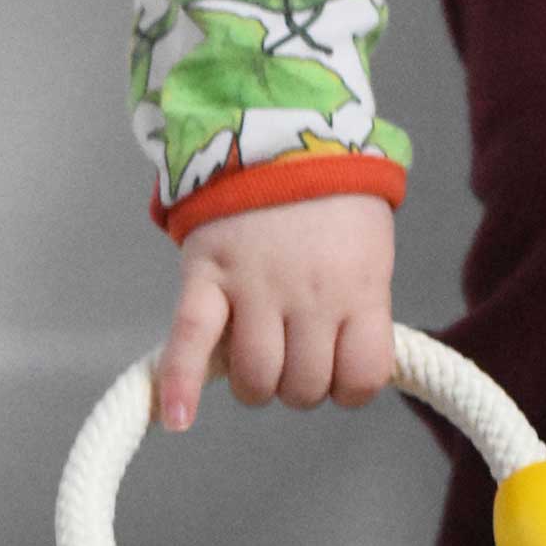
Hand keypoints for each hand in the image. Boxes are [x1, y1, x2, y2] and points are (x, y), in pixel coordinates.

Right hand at [156, 194, 395, 428]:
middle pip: (304, 387)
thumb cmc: (332, 200)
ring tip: (258, 359)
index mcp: (359, 289)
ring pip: (257, 380)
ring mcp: (255, 286)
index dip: (350, 388)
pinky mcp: (206, 274)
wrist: (278, 127)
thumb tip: (346, 372)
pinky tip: (176, 418)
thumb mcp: (369, 254)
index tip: (341, 371)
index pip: (362, 379)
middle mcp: (310, 294)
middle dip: (300, 385)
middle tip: (295, 354)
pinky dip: (179, 383)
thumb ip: (361, 311)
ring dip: (258, 386)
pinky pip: (190, 340)